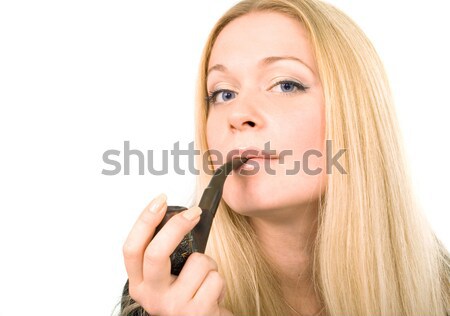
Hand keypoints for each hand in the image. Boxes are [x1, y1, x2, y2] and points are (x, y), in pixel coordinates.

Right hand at [122, 193, 233, 315]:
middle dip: (176, 226)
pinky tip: (212, 294)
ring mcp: (173, 306)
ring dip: (209, 264)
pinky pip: (215, 279)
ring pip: (198, 262)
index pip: (132, 248)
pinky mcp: (196, 313)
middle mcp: (151, 297)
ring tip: (204, 280)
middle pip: (155, 252)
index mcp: (140, 284)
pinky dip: (219, 282)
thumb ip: (165, 255)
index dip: (144, 220)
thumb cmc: (187, 299)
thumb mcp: (166, 279)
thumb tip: (178, 217)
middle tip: (194, 213)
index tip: (160, 200)